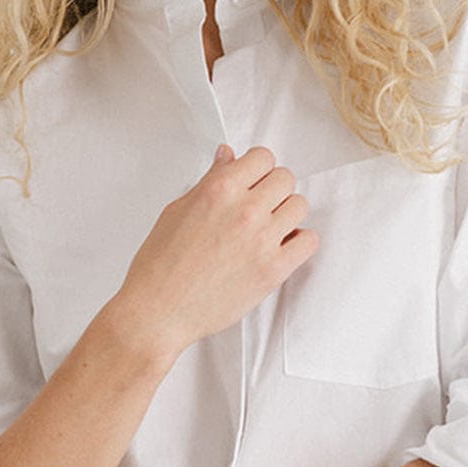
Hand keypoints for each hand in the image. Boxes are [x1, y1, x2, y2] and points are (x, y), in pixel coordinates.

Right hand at [117, 145, 317, 357]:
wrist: (158, 310)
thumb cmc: (161, 263)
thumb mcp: (178, 209)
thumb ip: (210, 180)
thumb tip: (227, 156)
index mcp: (219, 189)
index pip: (263, 157)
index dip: (257, 168)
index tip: (253, 180)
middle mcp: (244, 210)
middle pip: (285, 178)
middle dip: (273, 188)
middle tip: (259, 205)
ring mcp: (262, 240)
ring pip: (299, 205)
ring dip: (286, 213)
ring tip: (268, 228)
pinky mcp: (273, 270)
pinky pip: (309, 241)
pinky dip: (299, 241)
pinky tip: (281, 247)